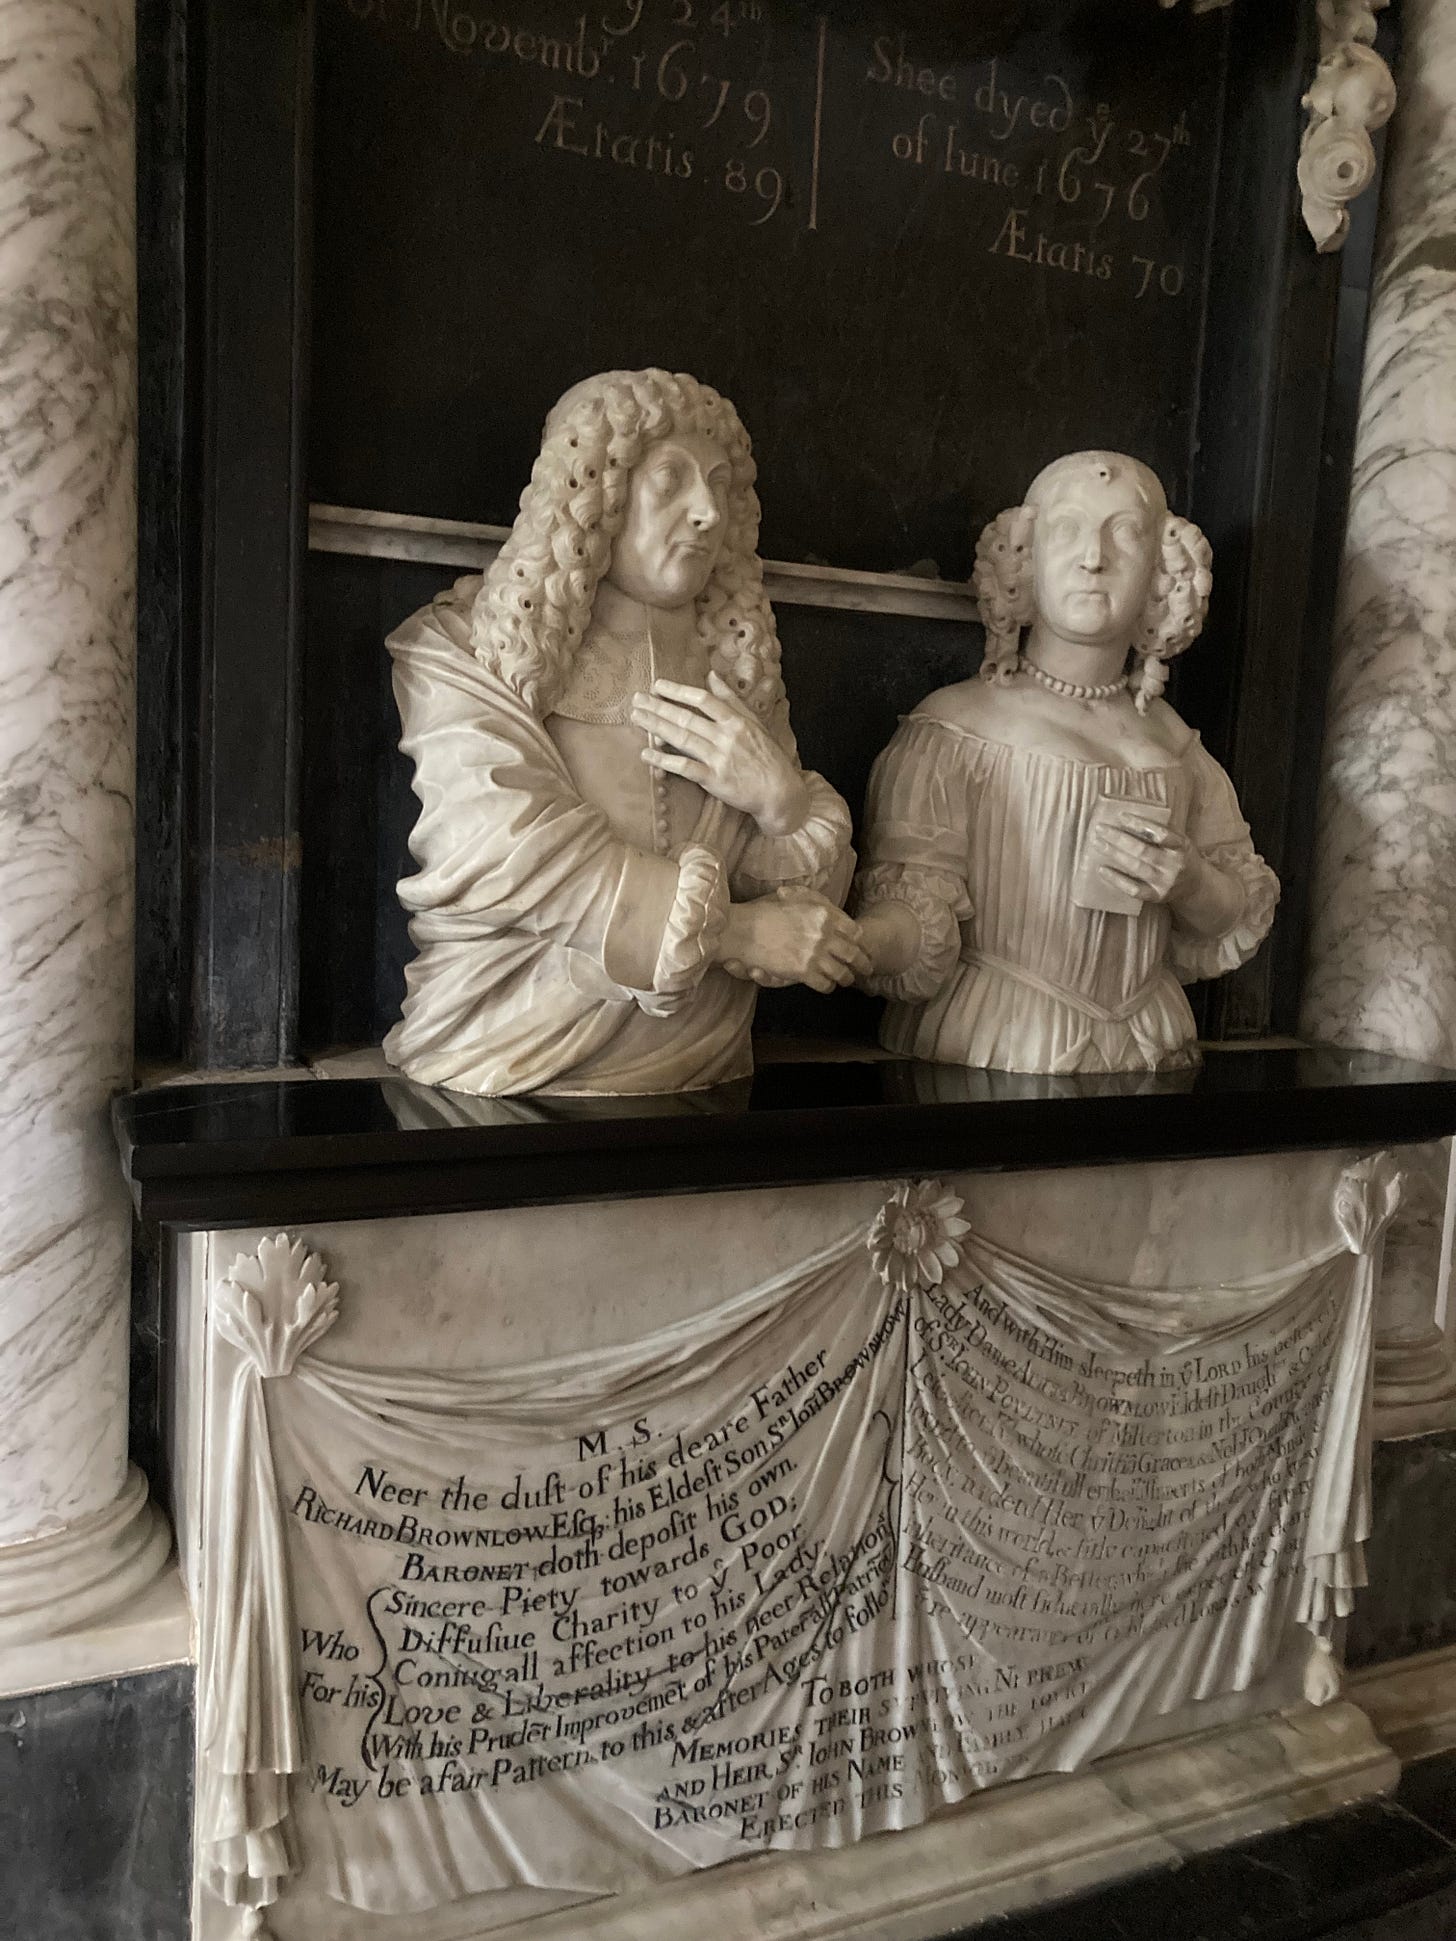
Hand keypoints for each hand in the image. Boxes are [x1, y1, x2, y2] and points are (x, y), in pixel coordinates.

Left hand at [631, 673, 809, 836]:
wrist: (779, 792)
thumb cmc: (768, 756)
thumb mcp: (755, 722)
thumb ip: (731, 699)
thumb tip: (712, 675)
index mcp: (736, 721)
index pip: (703, 700)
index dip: (678, 691)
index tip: (658, 685)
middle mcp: (726, 737)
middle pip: (686, 718)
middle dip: (659, 707)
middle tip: (636, 699)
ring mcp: (719, 758)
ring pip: (682, 738)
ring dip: (657, 727)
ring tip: (637, 718)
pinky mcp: (713, 780)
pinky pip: (684, 768)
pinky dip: (664, 760)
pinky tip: (647, 754)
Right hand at [715, 888, 870, 993]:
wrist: (745, 930)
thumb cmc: (765, 911)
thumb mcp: (795, 896)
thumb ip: (815, 901)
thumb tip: (828, 907)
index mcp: (824, 915)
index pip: (854, 931)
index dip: (858, 941)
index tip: (860, 945)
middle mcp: (824, 935)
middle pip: (854, 954)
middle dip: (863, 963)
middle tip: (867, 969)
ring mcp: (815, 955)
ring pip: (842, 972)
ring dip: (847, 978)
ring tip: (847, 980)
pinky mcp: (804, 972)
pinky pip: (826, 984)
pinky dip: (828, 987)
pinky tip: (826, 985)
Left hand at [1093, 807, 1193, 908]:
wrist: (1196, 885)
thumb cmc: (1181, 856)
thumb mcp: (1180, 840)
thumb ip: (1162, 830)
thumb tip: (1129, 816)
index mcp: (1182, 846)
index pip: (1161, 833)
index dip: (1140, 825)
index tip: (1121, 816)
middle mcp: (1174, 864)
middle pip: (1143, 850)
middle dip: (1119, 838)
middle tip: (1100, 828)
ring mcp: (1165, 882)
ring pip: (1136, 867)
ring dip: (1114, 854)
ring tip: (1097, 843)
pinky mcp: (1156, 896)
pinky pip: (1134, 889)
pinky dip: (1117, 880)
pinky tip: (1102, 870)